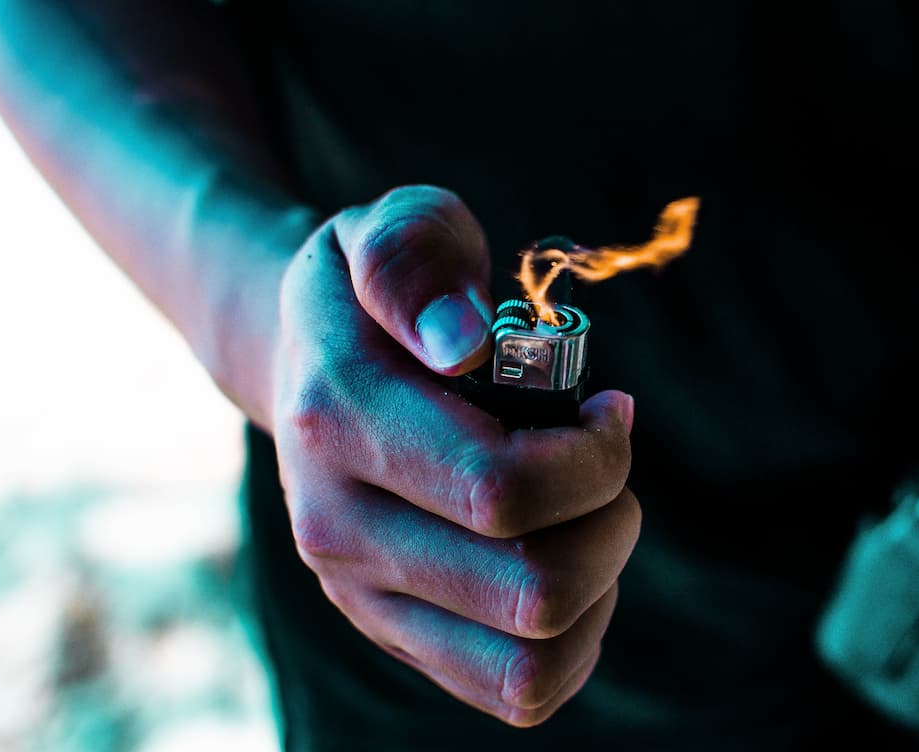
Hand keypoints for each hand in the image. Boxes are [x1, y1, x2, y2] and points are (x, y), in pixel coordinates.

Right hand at [271, 186, 638, 725]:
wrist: (306, 363)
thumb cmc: (377, 291)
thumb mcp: (393, 228)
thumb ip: (415, 262)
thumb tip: (461, 342)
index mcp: (338, 420)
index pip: (501, 489)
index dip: (596, 457)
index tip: (611, 408)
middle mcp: (337, 527)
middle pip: (532, 589)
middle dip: (612, 521)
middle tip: (606, 464)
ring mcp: (361, 594)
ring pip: (530, 660)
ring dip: (599, 584)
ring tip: (587, 517)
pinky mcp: (391, 632)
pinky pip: (516, 690)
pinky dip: (576, 638)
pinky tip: (568, 563)